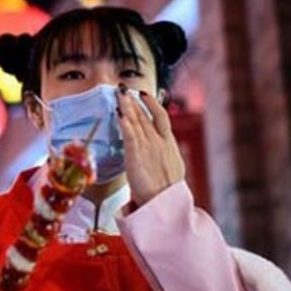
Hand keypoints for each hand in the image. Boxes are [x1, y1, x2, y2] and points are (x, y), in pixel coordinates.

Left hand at [117, 85, 185, 205]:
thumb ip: (164, 157)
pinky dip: (124, 121)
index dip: (152, 104)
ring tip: (119, 93)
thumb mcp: (172, 168)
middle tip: (124, 88)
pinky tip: (119, 112)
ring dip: (127, 105)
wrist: (165, 202)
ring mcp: (148, 146)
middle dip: (134, 100)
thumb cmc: (166, 191)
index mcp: (169, 144)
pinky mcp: (136, 154)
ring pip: (137, 121)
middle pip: (146, 116)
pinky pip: (129, 133)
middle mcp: (159, 142)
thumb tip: (161, 153)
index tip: (144, 94)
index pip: (161, 118)